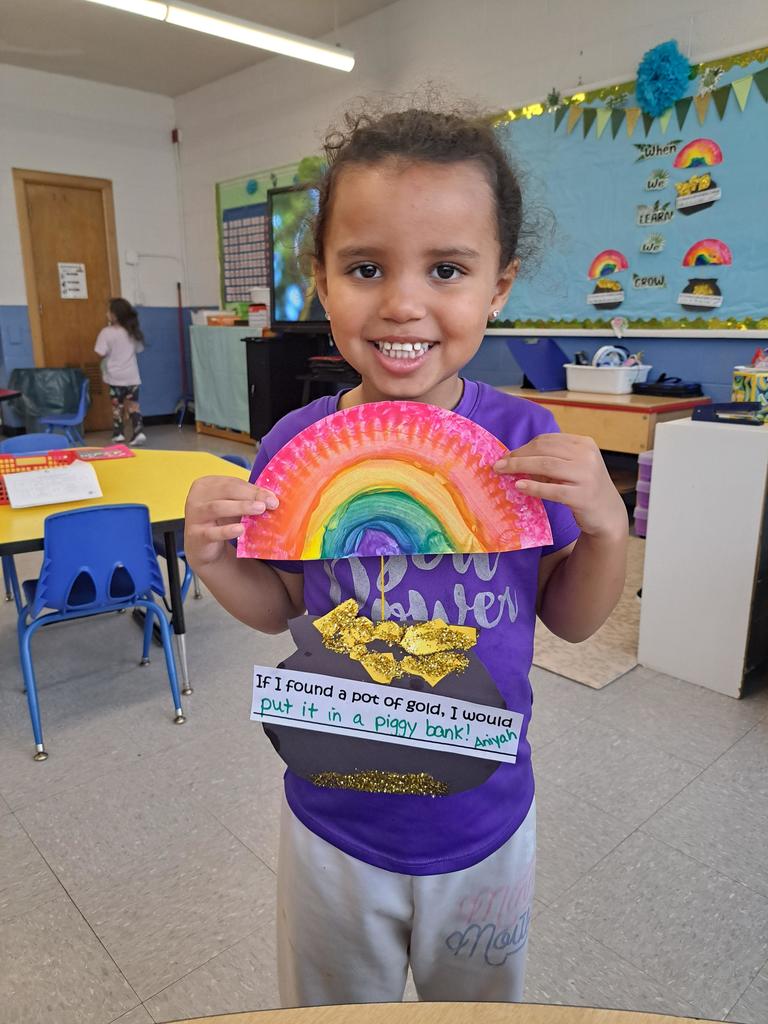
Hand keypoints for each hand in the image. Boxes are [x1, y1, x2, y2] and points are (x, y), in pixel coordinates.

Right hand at [184, 475, 277, 569]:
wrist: (203, 547)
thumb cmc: (220, 521)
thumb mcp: (233, 506)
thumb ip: (248, 499)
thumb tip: (272, 498)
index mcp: (206, 484)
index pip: (232, 483)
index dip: (253, 488)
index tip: (272, 497)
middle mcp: (197, 497)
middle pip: (226, 491)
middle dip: (251, 495)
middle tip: (270, 503)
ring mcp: (194, 516)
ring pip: (217, 507)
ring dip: (241, 507)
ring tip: (260, 509)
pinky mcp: (196, 536)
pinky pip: (212, 532)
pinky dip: (227, 530)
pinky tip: (240, 529)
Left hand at [493, 433, 626, 538]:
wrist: (607, 514)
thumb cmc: (584, 488)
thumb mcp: (572, 467)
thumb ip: (551, 459)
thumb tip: (514, 458)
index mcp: (584, 444)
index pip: (548, 440)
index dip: (524, 447)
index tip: (507, 455)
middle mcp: (587, 456)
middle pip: (544, 450)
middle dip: (518, 456)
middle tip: (498, 464)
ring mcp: (587, 476)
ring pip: (546, 465)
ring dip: (520, 467)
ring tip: (503, 472)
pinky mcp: (583, 496)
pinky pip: (552, 489)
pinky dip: (534, 486)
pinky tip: (519, 486)